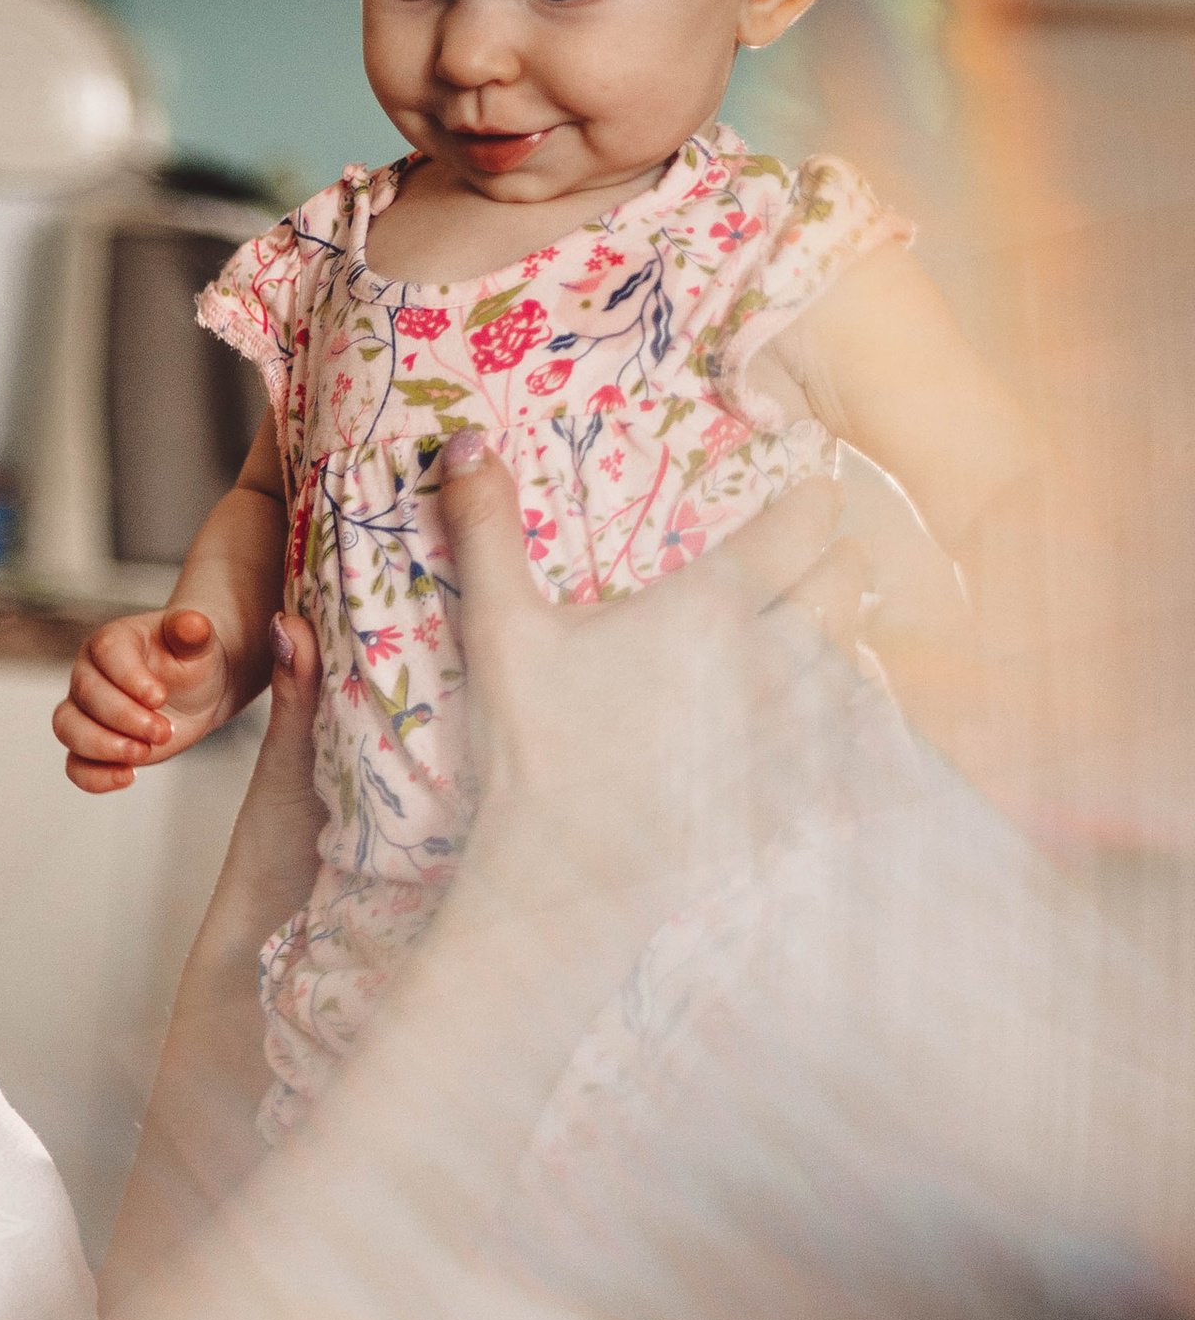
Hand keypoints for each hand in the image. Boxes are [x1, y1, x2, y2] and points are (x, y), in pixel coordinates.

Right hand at [55, 606, 242, 792]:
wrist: (194, 693)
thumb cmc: (191, 664)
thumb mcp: (199, 646)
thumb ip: (192, 633)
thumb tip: (193, 624)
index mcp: (112, 641)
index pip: (108, 654)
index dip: (130, 678)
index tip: (160, 697)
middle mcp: (88, 674)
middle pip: (87, 695)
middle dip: (126, 718)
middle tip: (164, 731)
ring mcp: (83, 712)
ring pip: (68, 729)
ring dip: (104, 746)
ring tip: (143, 753)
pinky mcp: (89, 746)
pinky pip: (74, 766)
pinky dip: (95, 777)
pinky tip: (128, 776)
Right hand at [438, 428, 870, 931]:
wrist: (563, 882)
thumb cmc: (534, 749)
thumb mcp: (501, 632)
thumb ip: (486, 529)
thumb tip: (462, 437)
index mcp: (712, 604)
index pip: (808, 520)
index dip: (812, 502)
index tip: (801, 501)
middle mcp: (773, 657)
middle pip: (852, 581)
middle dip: (837, 567)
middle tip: (807, 568)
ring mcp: (793, 729)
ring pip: (858, 659)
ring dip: (839, 646)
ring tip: (809, 644)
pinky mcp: (798, 792)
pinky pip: (851, 746)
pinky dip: (842, 730)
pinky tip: (815, 728)